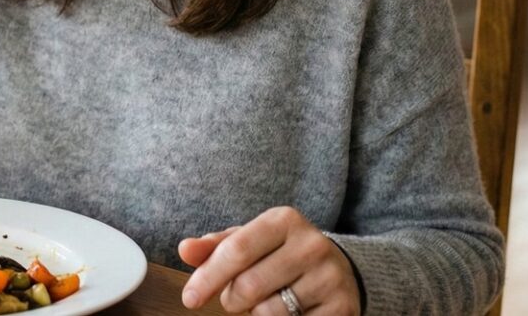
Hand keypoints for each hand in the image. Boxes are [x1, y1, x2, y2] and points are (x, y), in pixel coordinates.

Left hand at [178, 207, 359, 314]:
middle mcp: (312, 245)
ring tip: (267, 300)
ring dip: (256, 313)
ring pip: (269, 312)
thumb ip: (215, 246)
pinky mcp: (343, 307)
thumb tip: (184, 250)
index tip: (190, 298)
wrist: (338, 270)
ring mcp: (330, 277)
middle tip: (236, 298)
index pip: (236, 250)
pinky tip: (290, 311)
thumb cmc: (279, 254)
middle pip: (249, 286)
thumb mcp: (249, 241)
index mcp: (284, 220)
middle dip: (232, 299)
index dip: (208, 277)